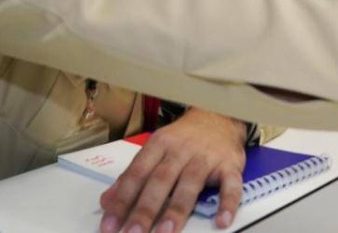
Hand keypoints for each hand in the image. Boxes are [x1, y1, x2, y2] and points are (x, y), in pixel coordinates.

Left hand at [99, 108, 246, 232]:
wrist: (220, 115)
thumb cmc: (184, 138)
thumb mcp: (155, 148)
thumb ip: (133, 175)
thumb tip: (107, 201)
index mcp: (159, 144)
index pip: (137, 174)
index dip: (122, 200)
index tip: (110, 225)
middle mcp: (181, 150)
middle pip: (160, 180)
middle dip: (146, 209)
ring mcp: (206, 157)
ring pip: (190, 184)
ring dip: (177, 210)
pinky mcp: (230, 165)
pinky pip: (230, 185)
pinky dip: (227, 203)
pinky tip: (221, 221)